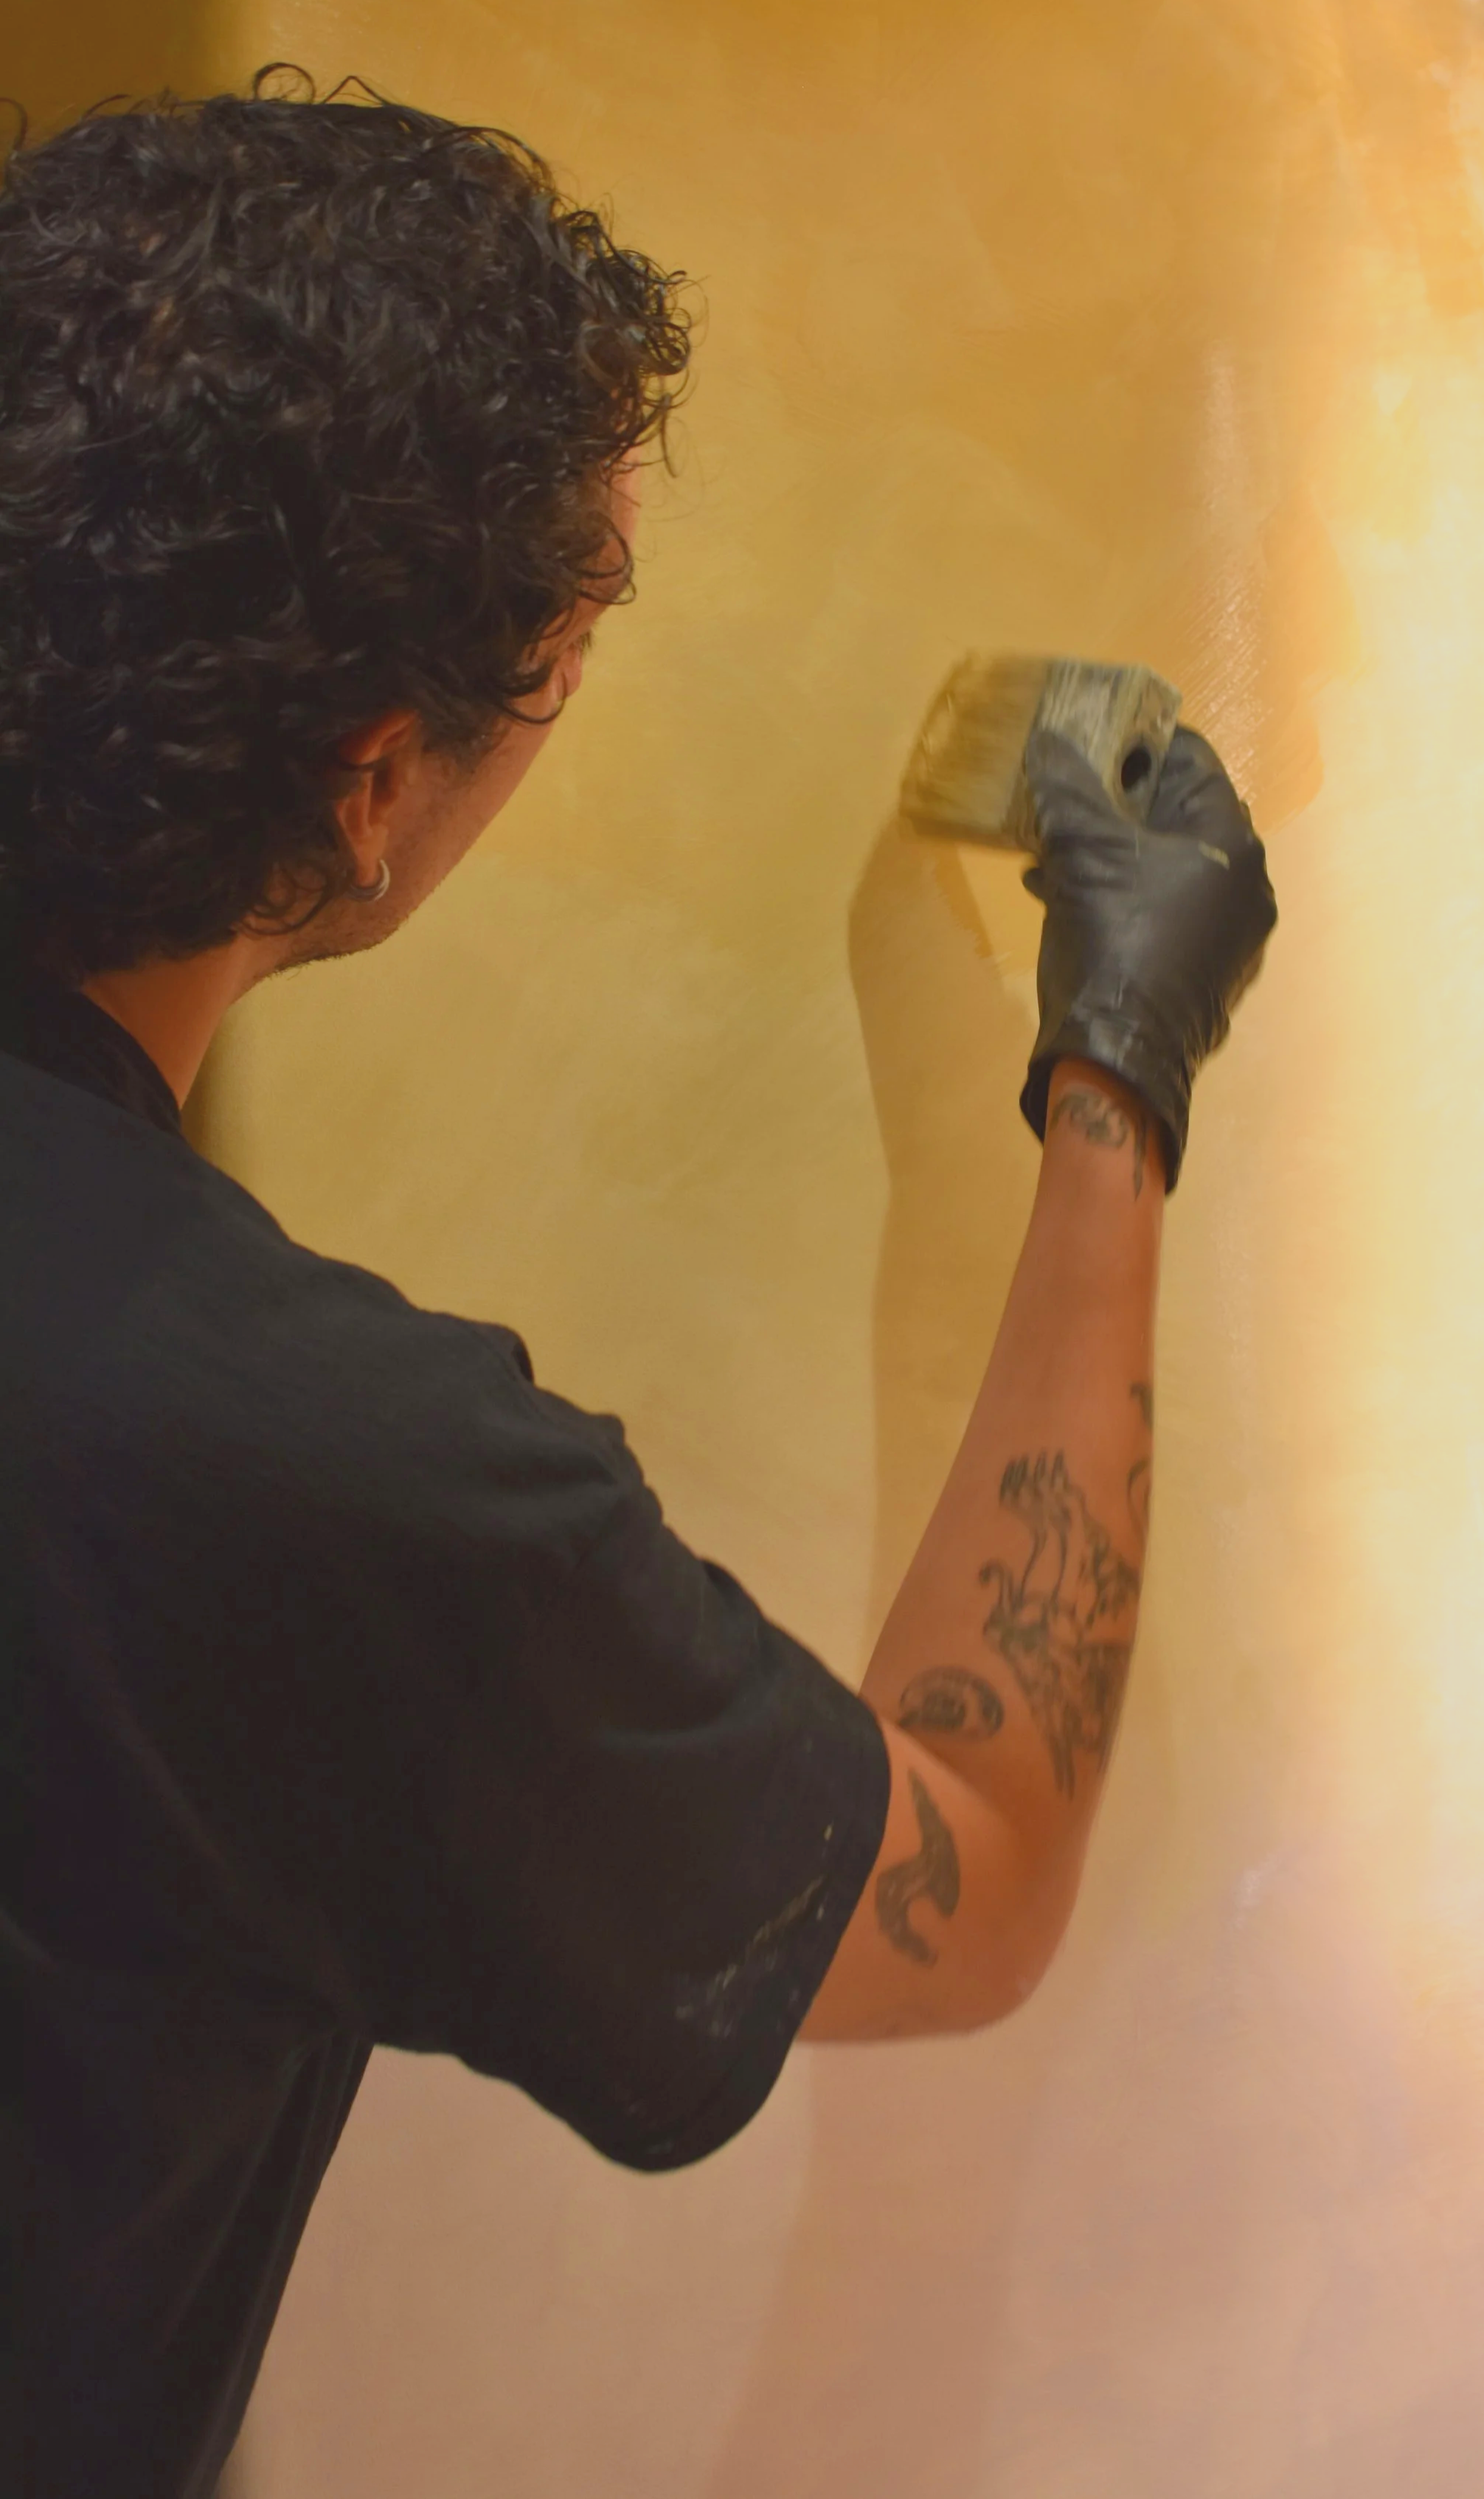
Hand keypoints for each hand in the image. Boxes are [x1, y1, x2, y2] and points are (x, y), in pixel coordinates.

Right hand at [1020, 726, 1276, 1187]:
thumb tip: (1048, 740)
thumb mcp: (1081, 852)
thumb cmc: (1111, 939)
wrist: (1119, 1059)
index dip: (1138, 745)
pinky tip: (1069, 900)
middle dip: (1116, 805)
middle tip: (1067, 797)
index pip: (1192, 761)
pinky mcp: (1206, 974)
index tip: (1093, 740)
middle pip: (1179, 817)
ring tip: (1052, 853)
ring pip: (1167, 869)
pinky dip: (1123, 898)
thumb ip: (1067, 788)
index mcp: (1233, 843)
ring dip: (1111, 854)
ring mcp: (1231, 936)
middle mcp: (1246, 885)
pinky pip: (1165, 914)